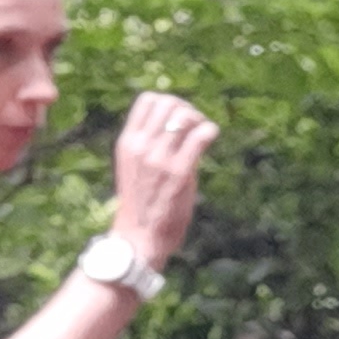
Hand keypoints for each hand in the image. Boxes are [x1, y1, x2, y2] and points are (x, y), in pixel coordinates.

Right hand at [111, 91, 217, 267]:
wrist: (138, 237)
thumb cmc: (142, 204)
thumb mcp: (134, 167)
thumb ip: (148, 145)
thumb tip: (175, 124)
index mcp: (127, 143)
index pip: (148, 100)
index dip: (169, 103)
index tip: (178, 119)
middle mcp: (141, 147)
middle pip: (169, 104)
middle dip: (188, 109)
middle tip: (195, 128)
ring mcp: (159, 159)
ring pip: (185, 116)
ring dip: (200, 120)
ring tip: (203, 136)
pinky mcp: (179, 172)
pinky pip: (200, 136)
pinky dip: (210, 132)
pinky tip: (210, 141)